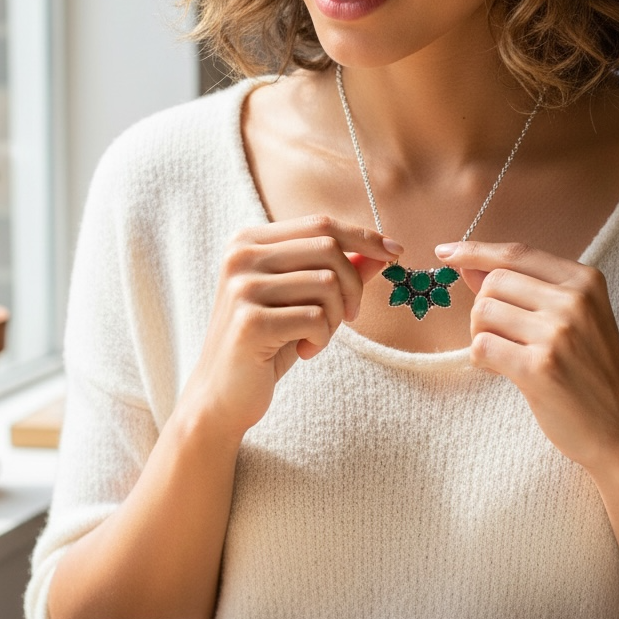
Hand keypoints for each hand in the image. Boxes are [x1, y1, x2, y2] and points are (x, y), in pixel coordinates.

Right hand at [186, 216, 399, 436]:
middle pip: (328, 248)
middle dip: (353, 285)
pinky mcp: (250, 322)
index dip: (363, 236)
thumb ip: (338, 271)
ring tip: (315, 337)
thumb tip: (384, 251)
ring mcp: (242, 287)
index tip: (396, 252)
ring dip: (335, 318)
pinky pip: (315, 318)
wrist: (222, 394)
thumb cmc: (267, 343)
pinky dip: (321, 338)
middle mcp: (241, 256)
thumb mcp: (303, 300)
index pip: (320, 224)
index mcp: (248, 240)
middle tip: (349, 316)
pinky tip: (303, 351)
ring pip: (327, 283)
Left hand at [435, 241, 618, 472]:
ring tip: (505, 355)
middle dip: (484, 308)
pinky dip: (481, 359)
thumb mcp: (571, 318)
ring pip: (482, 311)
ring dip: (481, 334)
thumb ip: (523, 287)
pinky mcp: (540, 367)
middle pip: (494, 281)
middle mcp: (574, 300)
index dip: (476, 251)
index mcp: (584, 280)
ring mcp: (558, 333)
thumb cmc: (589, 372)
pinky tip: (501, 370)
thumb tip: (470, 265)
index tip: (446, 253)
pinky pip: (481, 346)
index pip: (516, 253)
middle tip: (502, 337)